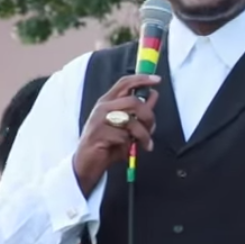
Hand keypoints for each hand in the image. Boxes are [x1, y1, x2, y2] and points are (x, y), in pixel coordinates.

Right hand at [73, 74, 159, 195]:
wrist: (87, 164)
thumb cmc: (107, 144)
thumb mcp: (125, 125)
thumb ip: (138, 111)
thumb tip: (154, 95)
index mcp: (108, 102)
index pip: (125, 83)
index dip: (142, 79)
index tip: (157, 80)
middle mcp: (102, 108)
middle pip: (134, 102)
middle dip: (149, 116)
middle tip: (152, 129)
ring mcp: (99, 120)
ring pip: (131, 121)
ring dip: (143, 136)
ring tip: (143, 144)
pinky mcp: (99, 134)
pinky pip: (124, 137)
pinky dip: (129, 146)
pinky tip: (125, 151)